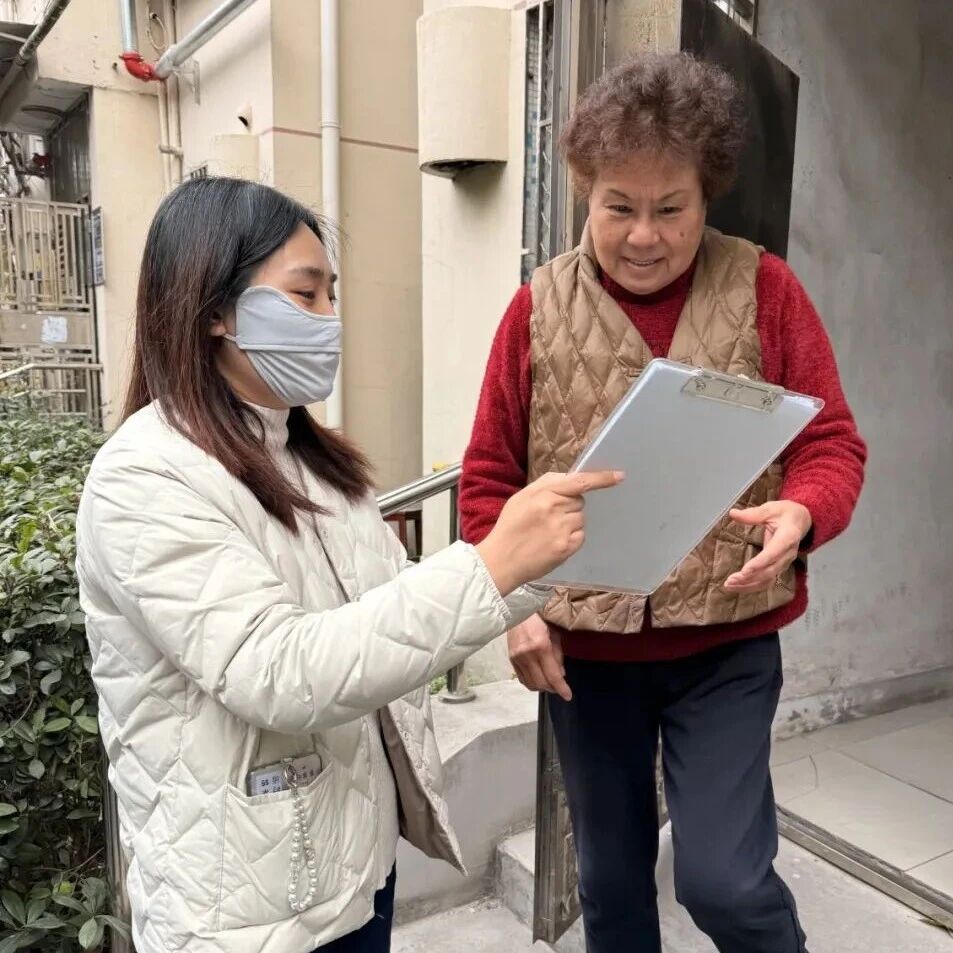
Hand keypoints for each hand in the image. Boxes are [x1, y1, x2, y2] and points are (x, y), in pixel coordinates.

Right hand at [477, 470, 623, 595]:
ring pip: (580, 518)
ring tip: (548, 532)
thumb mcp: (521, 498)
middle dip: (568, 506)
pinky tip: (553, 542)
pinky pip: (580, 535)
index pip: (578, 482)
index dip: (601, 479)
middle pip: (579, 501)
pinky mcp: (567, 547)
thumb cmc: (510, 526)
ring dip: (569, 523)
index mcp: (543, 494)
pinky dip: (571, 537)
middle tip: (548, 517)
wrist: (501, 560)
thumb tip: (570, 478)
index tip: (620, 476)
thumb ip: (546, 485)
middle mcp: (555, 510)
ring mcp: (562, 529)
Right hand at [508, 614, 571, 701]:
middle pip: (541, 683)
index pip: (552, 675)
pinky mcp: (511, 658)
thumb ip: (558, 655)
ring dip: (542, 687)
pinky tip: (538, 678)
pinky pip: (521, 678)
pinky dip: (531, 683)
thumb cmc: (540, 618)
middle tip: (560, 687)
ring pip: (530, 683)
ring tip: (549, 682)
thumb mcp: (555, 634)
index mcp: (541, 646)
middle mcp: (527, 654)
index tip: (568, 696)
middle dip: (552, 688)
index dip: (561, 688)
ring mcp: (517, 657)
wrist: (518, 609)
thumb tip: (560, 674)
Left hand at [724, 501, 812, 593]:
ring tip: (729, 585)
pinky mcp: (779, 567)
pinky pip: (767, 581)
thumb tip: (733, 513)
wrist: (801, 520)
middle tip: (731, 580)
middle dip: (750, 578)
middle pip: (770, 571)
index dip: (759, 563)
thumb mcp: (771, 508)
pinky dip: (752, 586)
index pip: (774, 553)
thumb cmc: (785, 513)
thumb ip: (753, 514)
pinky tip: (737, 587)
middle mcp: (788, 554)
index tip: (745, 571)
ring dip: (748, 585)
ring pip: (768, 580)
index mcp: (788, 537)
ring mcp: (785, 562)